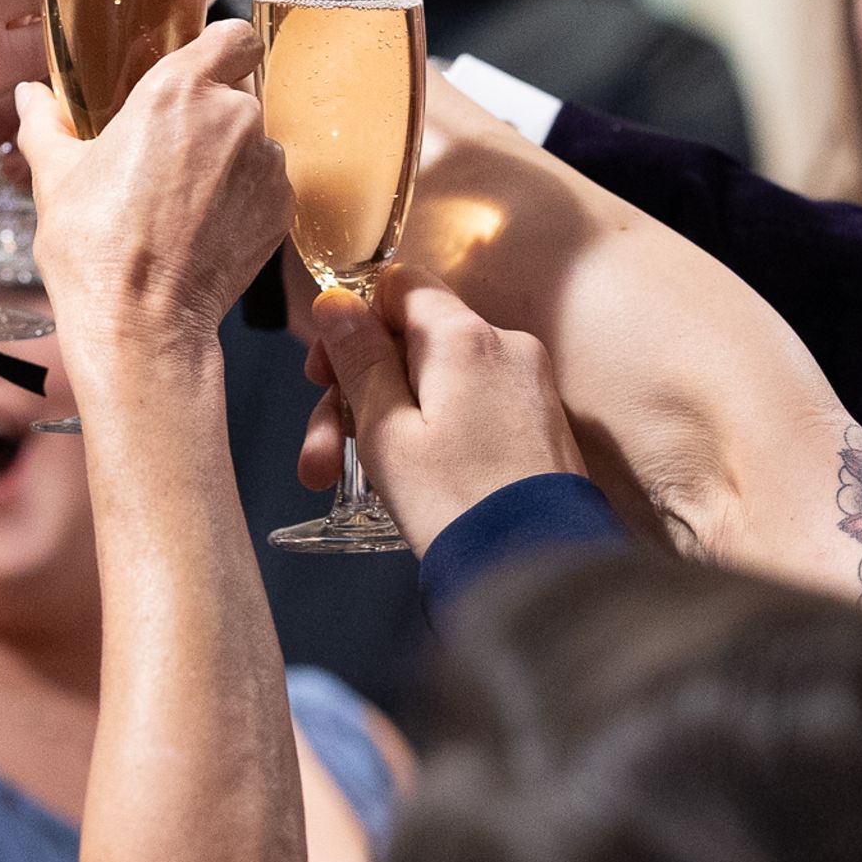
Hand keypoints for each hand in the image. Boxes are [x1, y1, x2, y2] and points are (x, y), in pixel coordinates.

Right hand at [11, 20, 290, 370]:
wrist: (140, 322)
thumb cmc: (94, 246)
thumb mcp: (54, 176)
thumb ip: (45, 122)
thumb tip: (30, 95)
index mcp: (178, 90)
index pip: (232, 36)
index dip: (220, 49)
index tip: (199, 70)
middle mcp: (234, 116)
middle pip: (237, 93)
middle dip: (209, 116)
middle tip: (169, 152)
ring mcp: (265, 164)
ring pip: (254, 142)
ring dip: (228, 159)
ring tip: (183, 200)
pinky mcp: (281, 209)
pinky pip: (267, 186)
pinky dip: (243, 199)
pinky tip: (204, 227)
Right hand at [304, 271, 582, 538]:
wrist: (543, 576)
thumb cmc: (457, 506)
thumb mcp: (386, 432)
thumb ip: (360, 361)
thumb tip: (335, 302)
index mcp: (464, 337)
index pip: (399, 285)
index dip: (353, 321)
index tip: (324, 373)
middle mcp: (506, 346)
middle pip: (412, 342)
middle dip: (358, 392)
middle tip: (319, 453)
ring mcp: (530, 384)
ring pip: (439, 381)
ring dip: (388, 422)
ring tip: (341, 483)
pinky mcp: (541, 423)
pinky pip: (473, 407)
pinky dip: (433, 433)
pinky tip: (405, 482)